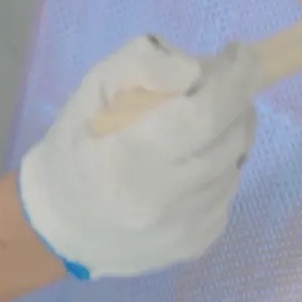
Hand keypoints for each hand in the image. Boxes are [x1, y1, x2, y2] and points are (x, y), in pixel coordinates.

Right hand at [18, 35, 258, 278]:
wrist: (59, 226)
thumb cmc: (76, 148)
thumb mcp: (93, 90)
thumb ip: (142, 66)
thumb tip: (197, 69)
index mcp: (130, 158)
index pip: (205, 114)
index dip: (236, 80)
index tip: (241, 56)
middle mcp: (163, 200)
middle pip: (230, 139)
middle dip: (236, 103)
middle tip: (220, 87)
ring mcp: (184, 228)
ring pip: (234, 167)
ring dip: (228, 137)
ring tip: (199, 128)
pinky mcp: (196, 245)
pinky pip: (227, 194)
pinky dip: (220, 170)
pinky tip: (191, 166)